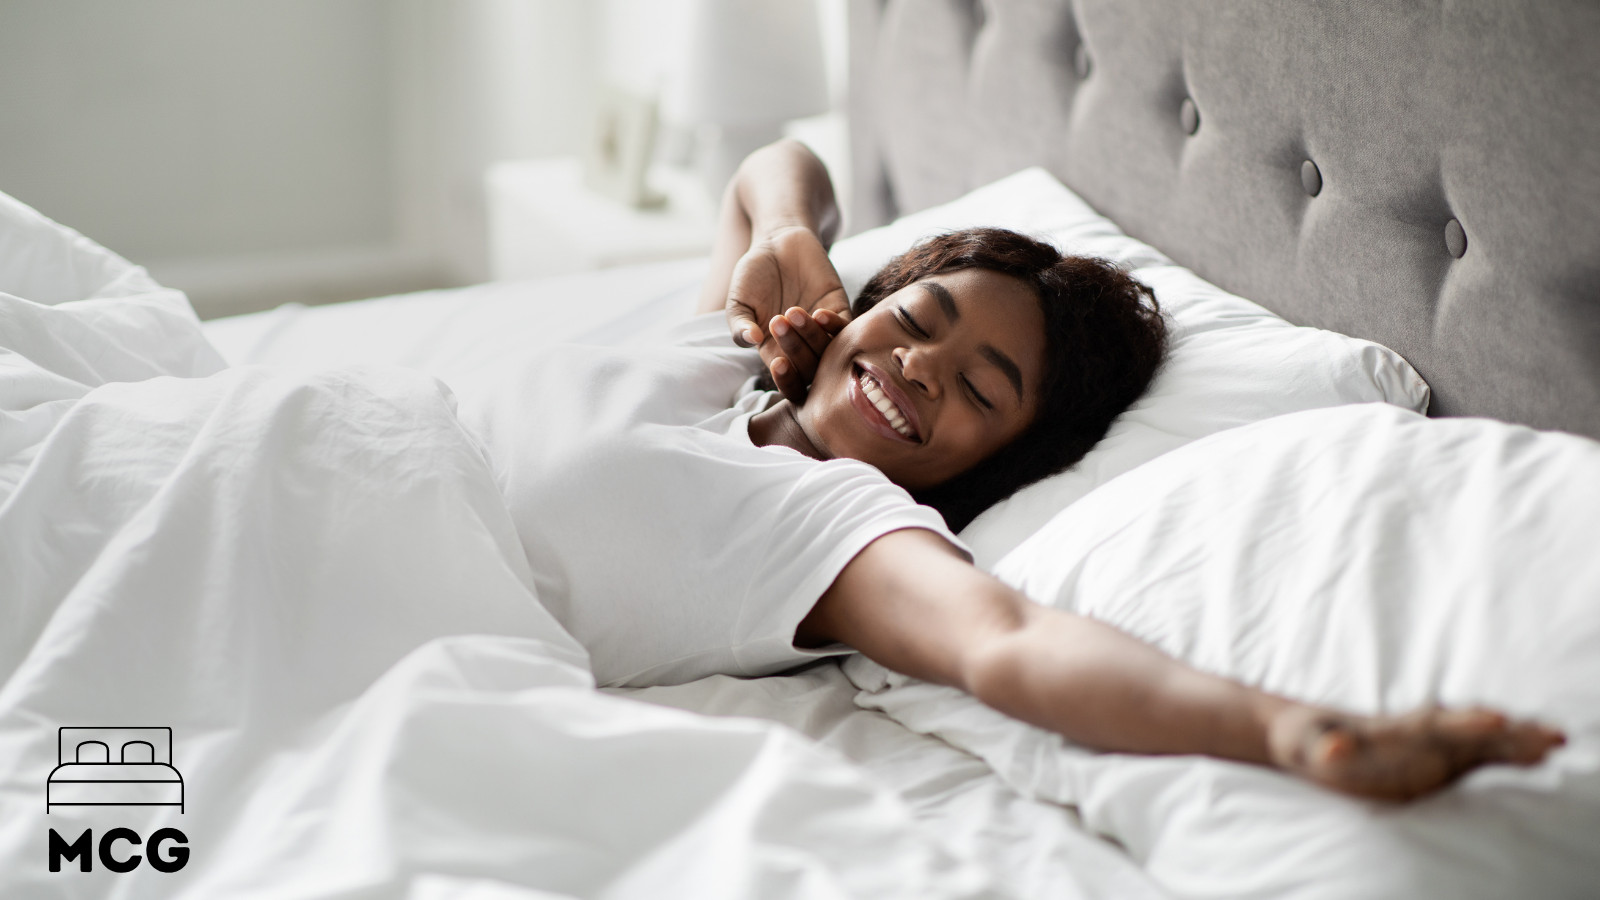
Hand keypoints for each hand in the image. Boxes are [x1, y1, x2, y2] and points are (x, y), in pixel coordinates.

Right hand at [724, 224, 850, 398]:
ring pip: (829, 351)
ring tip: (792, 311)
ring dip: (812, 337)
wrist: (777, 243)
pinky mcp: (839, 309)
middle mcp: (803, 346)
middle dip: (796, 351)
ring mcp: (823, 330)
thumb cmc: (754, 275)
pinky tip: (818, 313)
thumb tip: (751, 340)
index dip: (787, 380)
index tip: (777, 363)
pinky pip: (846, 329)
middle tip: (778, 321)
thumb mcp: (739, 301)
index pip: (789, 381)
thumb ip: (740, 324)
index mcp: (777, 352)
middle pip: (811, 369)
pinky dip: (834, 326)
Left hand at [1268, 704, 1565, 800]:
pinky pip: (1481, 758)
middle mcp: (1419, 732)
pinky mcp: (1437, 761)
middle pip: (1469, 730)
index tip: (1498, 718)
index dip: (1465, 723)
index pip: (1433, 724)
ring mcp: (1431, 745)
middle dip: (1507, 733)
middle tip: (1549, 735)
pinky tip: (1542, 756)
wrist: (1307, 734)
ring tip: (1558, 742)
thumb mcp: (1307, 745)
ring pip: (1482, 742)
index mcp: (1390, 729)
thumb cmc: (1305, 739)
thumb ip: (1325, 748)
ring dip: (1518, 742)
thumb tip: (1334, 750)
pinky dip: (1510, 756)